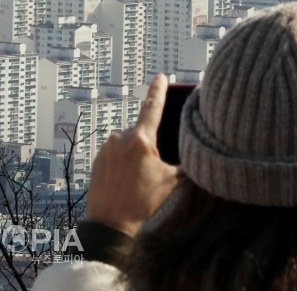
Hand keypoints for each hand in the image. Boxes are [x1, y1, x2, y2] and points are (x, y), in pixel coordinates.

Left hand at [85, 74, 182, 236]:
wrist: (110, 221)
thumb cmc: (142, 201)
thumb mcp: (170, 182)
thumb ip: (183, 164)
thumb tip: (198, 155)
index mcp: (140, 139)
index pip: (152, 108)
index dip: (159, 90)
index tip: (161, 75)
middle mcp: (121, 138)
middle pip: (142, 132)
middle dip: (149, 145)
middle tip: (151, 170)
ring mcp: (107, 147)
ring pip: (128, 144)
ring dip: (135, 155)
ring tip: (137, 180)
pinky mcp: (97, 158)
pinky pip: (115, 153)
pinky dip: (123, 162)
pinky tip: (125, 181)